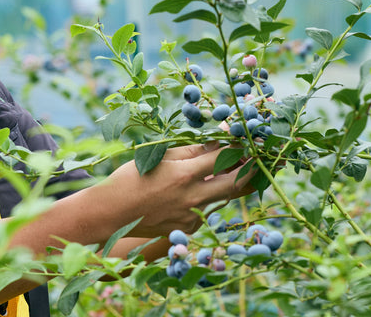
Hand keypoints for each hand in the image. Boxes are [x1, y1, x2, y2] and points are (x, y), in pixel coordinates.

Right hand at [99, 142, 255, 237]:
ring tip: (241, 169)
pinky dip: (211, 197)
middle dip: (251, 170)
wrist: (111, 214)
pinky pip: (208, 210)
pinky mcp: (189, 229)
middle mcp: (192, 198)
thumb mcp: (160, 157)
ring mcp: (192, 217)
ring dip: (233, 183)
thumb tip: (216, 142)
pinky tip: (204, 188)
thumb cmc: (130, 179)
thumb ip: (191, 151)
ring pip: (224, 197)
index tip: (249, 140)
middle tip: (260, 159)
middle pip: (235, 183)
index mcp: (184, 175)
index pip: (222, 158)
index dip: (239, 148)